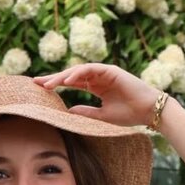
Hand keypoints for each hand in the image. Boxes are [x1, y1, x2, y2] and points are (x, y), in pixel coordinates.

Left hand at [34, 63, 159, 128]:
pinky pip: (90, 69)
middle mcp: (99, 77)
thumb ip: (86, 112)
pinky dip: (78, 74)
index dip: (57, 84)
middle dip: (54, 78)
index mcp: (97, 86)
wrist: (149, 111)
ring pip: (78, 70)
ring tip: (48, 84)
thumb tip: (67, 112)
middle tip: (36, 82)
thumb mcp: (102, 115)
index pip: (72, 83)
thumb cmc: (129, 114)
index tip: (40, 88)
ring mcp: (104, 72)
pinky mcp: (111, 70)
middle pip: (72, 75)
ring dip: (62, 76)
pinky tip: (66, 80)